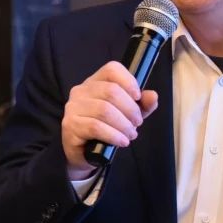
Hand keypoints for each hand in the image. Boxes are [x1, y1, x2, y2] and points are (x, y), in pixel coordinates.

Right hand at [61, 61, 158, 179]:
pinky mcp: (70, 125)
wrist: (84, 153)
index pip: (111, 69)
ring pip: (104, 110)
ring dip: (123, 124)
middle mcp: (81, 91)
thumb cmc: (105, 129)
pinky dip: (114, 135)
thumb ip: (142, 105)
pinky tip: (121, 141)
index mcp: (95, 82)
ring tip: (130, 134)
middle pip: (111, 91)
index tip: (138, 97)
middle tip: (137, 123)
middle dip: (130, 109)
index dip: (129, 81)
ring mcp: (73, 107)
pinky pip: (95, 127)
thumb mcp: (128, 115)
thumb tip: (152, 96)